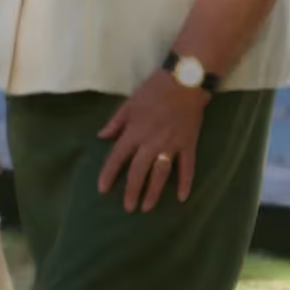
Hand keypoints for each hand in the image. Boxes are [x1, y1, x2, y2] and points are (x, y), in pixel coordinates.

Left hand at [97, 73, 206, 211]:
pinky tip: (182, 197)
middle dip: (132, 191)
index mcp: (135, 132)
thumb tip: (101, 137)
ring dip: (153, 192)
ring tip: (147, 207)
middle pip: (139, 171)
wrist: (185, 81)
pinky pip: (187, 167)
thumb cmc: (154, 90)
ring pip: (160, 174)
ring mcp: (171, 145)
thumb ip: (116, 122)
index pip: (118, 157)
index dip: (109, 174)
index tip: (103, 189)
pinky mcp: (188, 145)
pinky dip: (185, 182)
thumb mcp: (130, 103)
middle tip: (128, 207)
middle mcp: (151, 142)